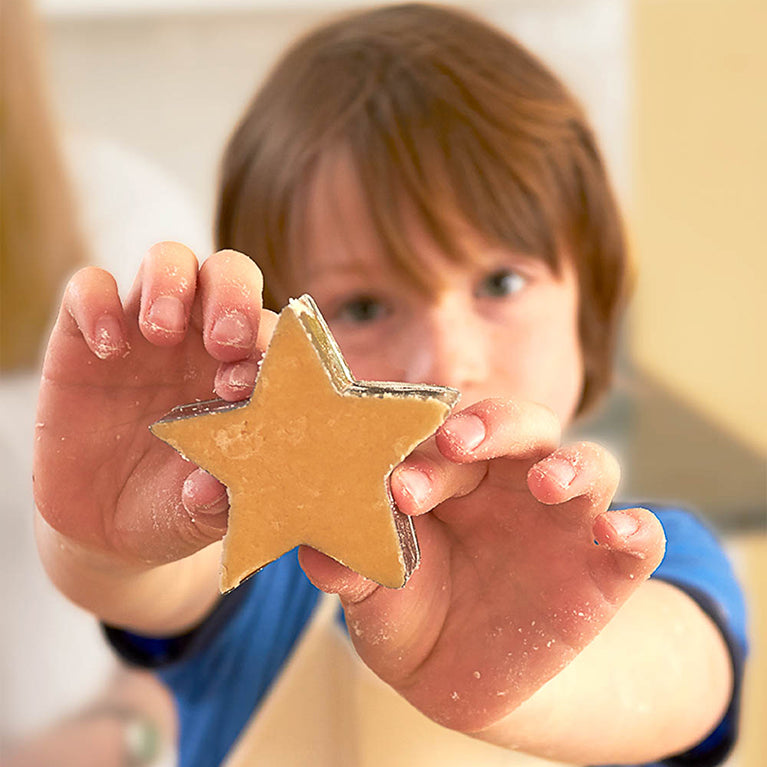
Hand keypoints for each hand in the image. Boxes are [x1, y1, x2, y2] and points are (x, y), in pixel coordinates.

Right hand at [34, 243, 270, 566]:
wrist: (110, 528)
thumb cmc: (176, 506)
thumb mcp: (202, 513)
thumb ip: (217, 502)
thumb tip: (214, 487)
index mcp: (244, 372)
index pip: (267, 330)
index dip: (264, 345)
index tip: (245, 384)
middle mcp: (201, 340)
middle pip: (227, 273)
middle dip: (231, 294)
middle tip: (222, 339)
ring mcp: (144, 331)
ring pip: (168, 260)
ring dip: (171, 283)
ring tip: (162, 331)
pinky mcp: (85, 336)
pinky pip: (88, 288)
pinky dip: (96, 302)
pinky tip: (108, 348)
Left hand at [299, 398, 665, 731]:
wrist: (454, 676)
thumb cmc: (408, 612)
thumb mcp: (375, 596)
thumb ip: (351, 571)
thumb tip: (320, 554)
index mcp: (452, 471)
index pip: (443, 435)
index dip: (420, 446)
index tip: (394, 482)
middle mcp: (510, 481)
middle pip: (517, 425)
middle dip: (490, 425)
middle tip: (457, 441)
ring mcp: (562, 520)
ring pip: (585, 464)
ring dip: (569, 464)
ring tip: (547, 481)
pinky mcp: (604, 568)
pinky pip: (638, 539)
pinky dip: (638, 530)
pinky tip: (622, 532)